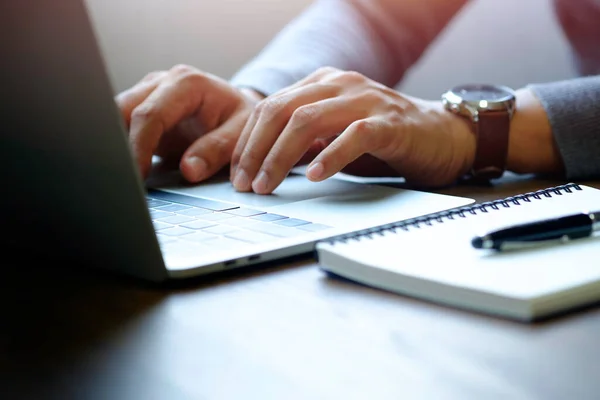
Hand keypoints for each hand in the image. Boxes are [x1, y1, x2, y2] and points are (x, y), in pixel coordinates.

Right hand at [116, 64, 263, 180]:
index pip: (150, 115)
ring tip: (121, 176)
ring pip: (114, 117)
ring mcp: (148, 93)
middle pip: (122, 112)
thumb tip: (189, 170)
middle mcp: (162, 83)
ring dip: (115, 146)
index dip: (139, 147)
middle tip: (122, 180)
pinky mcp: (141, 109)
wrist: (239, 110)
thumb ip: (217, 149)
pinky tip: (123, 169)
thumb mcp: (241, 134)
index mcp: (187, 83)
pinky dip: (119, 146)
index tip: (137, 176)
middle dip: (119, 146)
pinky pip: (120, 126)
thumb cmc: (242, 119)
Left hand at [230, 67, 475, 193]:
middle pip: (281, 110)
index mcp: (323, 84)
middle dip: (255, 149)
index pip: (270, 107)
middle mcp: (340, 84)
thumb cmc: (385, 139)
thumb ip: (304, 142)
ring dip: (280, 156)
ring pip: (308, 120)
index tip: (236, 172)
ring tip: (267, 184)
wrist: (443, 136)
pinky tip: (313, 176)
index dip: (247, 141)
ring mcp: (366, 100)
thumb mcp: (335, 136)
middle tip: (244, 183)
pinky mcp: (390, 122)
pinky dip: (330, 156)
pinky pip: (353, 135)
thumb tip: (263, 163)